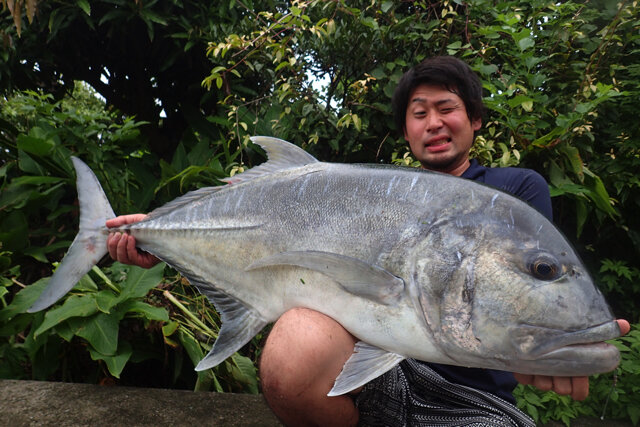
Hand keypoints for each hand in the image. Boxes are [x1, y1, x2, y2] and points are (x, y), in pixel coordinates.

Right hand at [106, 214, 159, 267]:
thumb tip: (107, 224)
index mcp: (130, 247)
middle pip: (115, 256)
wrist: (170, 229)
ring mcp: (139, 261)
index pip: (114, 251)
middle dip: (113, 245)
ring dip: (120, 246)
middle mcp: (134, 256)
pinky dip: (129, 248)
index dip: (110, 243)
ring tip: (125, 235)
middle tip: (117, 234)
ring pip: (122, 258)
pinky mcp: (146, 264)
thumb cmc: (154, 225)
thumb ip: (122, 221)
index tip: (112, 232)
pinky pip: (132, 258)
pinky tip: (132, 239)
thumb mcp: (136, 220)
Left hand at [513, 319, 630, 400]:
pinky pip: (525, 378)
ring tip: (540, 360)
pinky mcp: (523, 370)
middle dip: (560, 381)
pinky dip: (526, 371)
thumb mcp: (580, 328)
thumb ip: (601, 329)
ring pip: (544, 385)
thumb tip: (626, 324)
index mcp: (574, 367)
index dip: (579, 387)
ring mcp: (541, 373)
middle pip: (562, 389)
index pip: (580, 390)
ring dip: (543, 375)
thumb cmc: (562, 329)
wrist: (531, 323)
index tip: (575, 376)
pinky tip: (526, 361)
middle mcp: (558, 373)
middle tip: (556, 368)